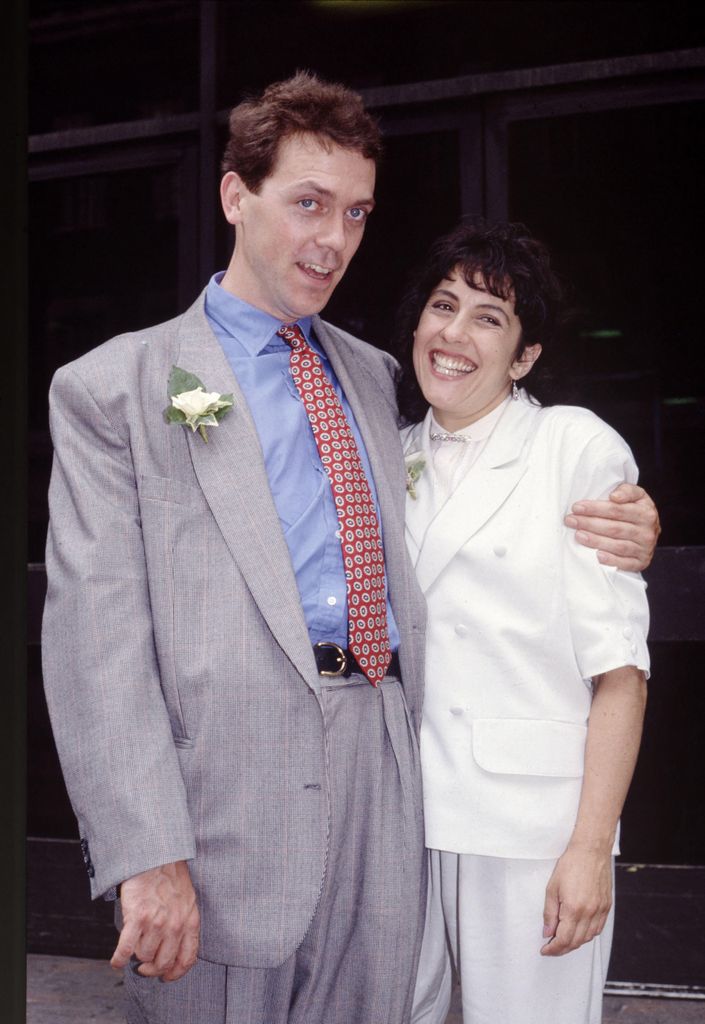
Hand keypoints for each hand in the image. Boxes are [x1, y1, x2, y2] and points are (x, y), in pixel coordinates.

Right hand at [110, 860, 199, 981]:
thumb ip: (184, 924)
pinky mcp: (137, 917)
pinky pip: (126, 949)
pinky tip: (117, 962)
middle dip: (152, 969)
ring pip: (144, 956)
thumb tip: (174, 950)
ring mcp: (156, 922)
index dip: (175, 974)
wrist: (156, 855)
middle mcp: (175, 925)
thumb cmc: (171, 877)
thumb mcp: (188, 901)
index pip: (187, 959)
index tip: (166, 977)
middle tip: (145, 966)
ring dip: (137, 955)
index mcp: (190, 921)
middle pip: (163, 963)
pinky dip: (119, 960)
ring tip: (135, 945)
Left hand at [541, 844, 611, 956]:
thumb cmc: (571, 865)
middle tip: (552, 947)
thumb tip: (547, 932)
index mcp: (573, 909)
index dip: (553, 949)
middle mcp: (589, 913)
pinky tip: (579, 932)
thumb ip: (549, 913)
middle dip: (562, 948)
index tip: (545, 950)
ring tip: (563, 940)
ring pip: (588, 938)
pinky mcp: (607, 906)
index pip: (563, 939)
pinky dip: (588, 935)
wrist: (591, 851)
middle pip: (576, 942)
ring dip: (575, 943)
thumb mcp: (552, 888)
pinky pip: (598, 928)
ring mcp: (600, 910)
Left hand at [565, 483, 660, 570]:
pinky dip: (611, 560)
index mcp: (646, 513)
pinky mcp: (641, 562)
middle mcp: (647, 531)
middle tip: (570, 521)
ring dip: (596, 541)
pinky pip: (625, 563)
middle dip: (589, 523)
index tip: (576, 507)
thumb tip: (614, 496)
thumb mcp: (637, 496)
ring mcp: (645, 549)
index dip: (595, 508)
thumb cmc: (637, 511)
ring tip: (578, 535)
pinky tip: (597, 556)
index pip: (617, 510)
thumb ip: (627, 491)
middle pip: (614, 528)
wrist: (651, 533)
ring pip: (618, 546)